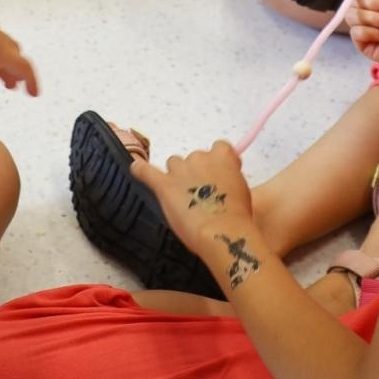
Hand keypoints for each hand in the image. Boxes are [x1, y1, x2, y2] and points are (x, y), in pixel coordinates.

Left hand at [130, 142, 255, 259]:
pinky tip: (136, 168)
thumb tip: (221, 181)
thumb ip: (229, 178)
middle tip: (200, 195)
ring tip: (181, 197)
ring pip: (174, 164)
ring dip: (176, 177)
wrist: (222, 231)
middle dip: (194, 173)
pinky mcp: (164, 184)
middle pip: (193, 158)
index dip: (216, 162)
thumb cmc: (237, 216)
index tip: (217, 175)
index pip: (218, 148)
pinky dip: (140, 169)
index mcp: (222, 156)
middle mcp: (200, 157)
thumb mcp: (242, 190)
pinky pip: (145, 170)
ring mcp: (180, 170)